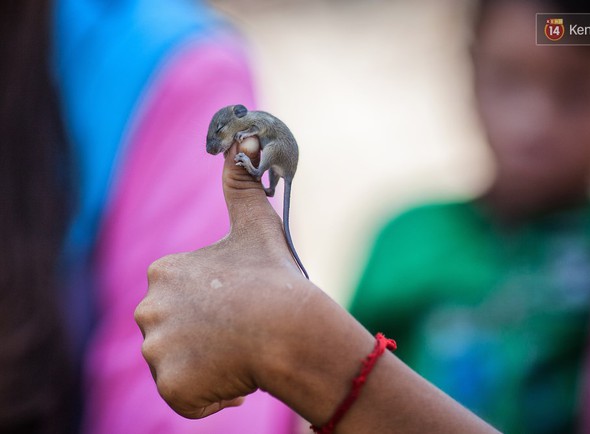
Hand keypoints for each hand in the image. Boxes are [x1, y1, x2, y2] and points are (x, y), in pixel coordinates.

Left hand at [134, 139, 307, 417]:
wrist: (293, 328)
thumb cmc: (277, 279)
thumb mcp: (258, 225)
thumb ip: (242, 184)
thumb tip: (242, 139)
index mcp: (163, 271)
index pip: (180, 298)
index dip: (213, 305)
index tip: (240, 305)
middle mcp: (149, 308)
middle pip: (175, 332)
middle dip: (206, 336)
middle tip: (242, 332)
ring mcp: (158, 349)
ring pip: (179, 364)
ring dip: (208, 365)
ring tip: (240, 354)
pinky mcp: (172, 385)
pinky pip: (186, 395)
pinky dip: (209, 394)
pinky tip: (237, 379)